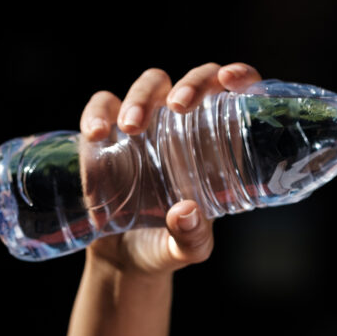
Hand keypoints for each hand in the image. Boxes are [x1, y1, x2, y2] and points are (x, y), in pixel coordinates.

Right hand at [78, 62, 262, 274]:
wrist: (123, 260)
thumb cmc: (168, 246)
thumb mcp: (188, 249)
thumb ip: (192, 237)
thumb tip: (186, 211)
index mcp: (216, 145)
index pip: (234, 96)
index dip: (240, 75)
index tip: (231, 80)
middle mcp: (184, 127)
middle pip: (193, 80)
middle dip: (189, 83)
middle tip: (179, 107)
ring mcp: (146, 126)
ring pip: (150, 85)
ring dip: (142, 96)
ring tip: (131, 127)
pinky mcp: (108, 135)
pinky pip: (102, 107)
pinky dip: (97, 112)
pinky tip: (97, 133)